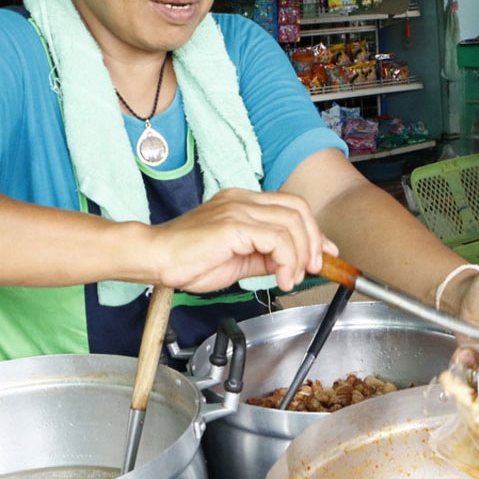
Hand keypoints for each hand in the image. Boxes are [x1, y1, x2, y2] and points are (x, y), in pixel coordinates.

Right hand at [144, 188, 333, 292]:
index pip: (291, 206)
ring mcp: (238, 209)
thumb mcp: (237, 260)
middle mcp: (242, 200)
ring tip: (291, 279)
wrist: (154, 258)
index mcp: (242, 203)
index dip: (313, 230)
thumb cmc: (186, 260)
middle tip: (314, 268)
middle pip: (298, 208)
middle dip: (314, 240)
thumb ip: (264, 256)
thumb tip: (290, 264)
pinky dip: (287, 260)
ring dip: (300, 255)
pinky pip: (277, 239)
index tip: (324, 253)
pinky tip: (280, 278)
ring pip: (292, 223)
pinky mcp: (233, 224)